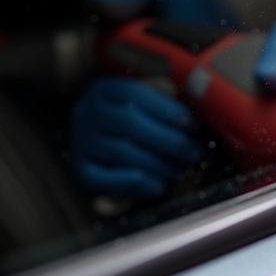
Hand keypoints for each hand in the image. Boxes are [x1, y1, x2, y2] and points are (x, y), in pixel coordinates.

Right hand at [71, 77, 202, 197]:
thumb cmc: (135, 120)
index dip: (167, 109)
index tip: (193, 125)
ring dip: (159, 164)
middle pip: (130, 123)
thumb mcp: (147, 102)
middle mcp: (88, 113)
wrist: (99, 141)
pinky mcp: (82, 170)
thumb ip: (166, 100)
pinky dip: (137, 184)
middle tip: (194, 153)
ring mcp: (82, 142)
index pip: (135, 93)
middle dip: (169, 141)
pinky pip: (107, 179)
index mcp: (105, 90)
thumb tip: (193, 104)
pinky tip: (159, 186)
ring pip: (123, 152)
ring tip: (181, 169)